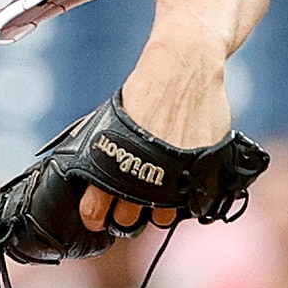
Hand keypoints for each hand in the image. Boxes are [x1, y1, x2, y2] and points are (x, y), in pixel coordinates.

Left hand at [84, 38, 230, 236]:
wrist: (185, 68)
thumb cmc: (146, 89)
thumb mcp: (110, 118)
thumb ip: (101, 151)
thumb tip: (84, 173)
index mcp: (112, 166)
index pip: (95, 210)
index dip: (95, 216)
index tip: (97, 216)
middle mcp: (143, 179)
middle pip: (128, 220)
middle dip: (125, 214)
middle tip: (128, 205)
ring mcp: (174, 180)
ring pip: (162, 218)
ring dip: (157, 209)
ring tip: (156, 193)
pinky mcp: (203, 174)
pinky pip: (191, 203)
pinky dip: (184, 198)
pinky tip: (178, 183)